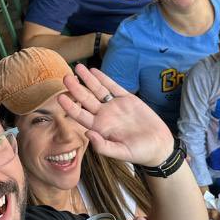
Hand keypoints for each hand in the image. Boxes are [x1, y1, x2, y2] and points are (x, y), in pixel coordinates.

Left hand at [58, 65, 174, 166]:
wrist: (159, 145)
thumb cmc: (140, 152)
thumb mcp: (121, 153)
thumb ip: (103, 146)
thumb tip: (88, 135)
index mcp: (100, 128)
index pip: (80, 115)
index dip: (70, 106)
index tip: (60, 97)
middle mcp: (104, 115)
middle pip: (86, 99)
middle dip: (76, 88)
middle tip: (66, 77)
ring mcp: (115, 106)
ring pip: (97, 89)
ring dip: (87, 79)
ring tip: (78, 67)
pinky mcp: (127, 99)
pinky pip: (113, 86)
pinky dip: (104, 78)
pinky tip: (94, 71)